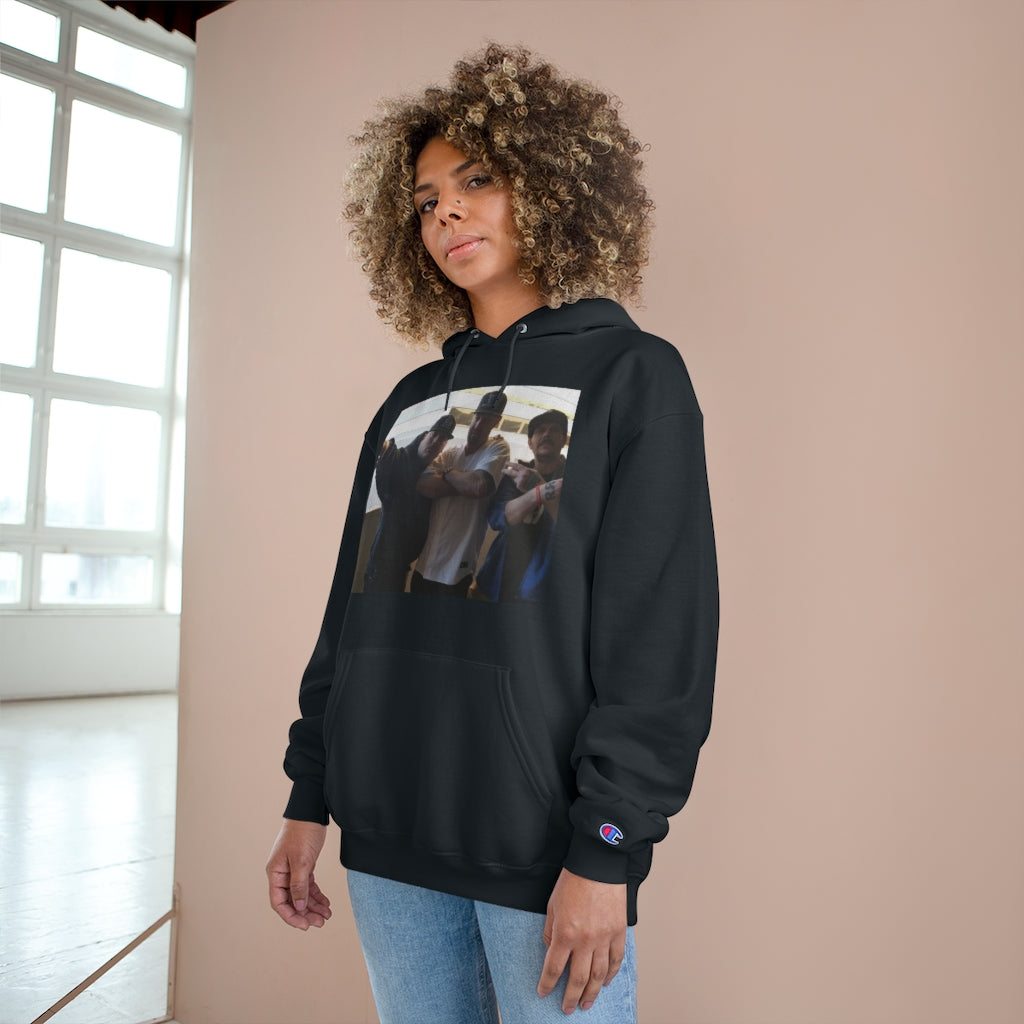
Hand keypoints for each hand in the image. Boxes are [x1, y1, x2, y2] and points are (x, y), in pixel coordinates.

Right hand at [265, 819, 331, 929]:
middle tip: (321, 922)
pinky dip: (317, 894)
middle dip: (306, 913)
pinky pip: (308, 885)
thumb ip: (299, 885)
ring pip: (302, 894)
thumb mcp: (301, 860)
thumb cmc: (302, 832)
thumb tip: (299, 908)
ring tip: (327, 915)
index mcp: (275, 873)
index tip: (305, 926)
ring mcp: (292, 869)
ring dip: (313, 906)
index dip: (291, 916)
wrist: (311, 810)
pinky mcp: (304, 865)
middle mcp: (281, 874)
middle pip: (292, 901)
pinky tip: (326, 902)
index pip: (279, 902)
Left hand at [503, 460, 541, 491]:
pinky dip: (520, 485)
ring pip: (514, 479)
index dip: (510, 464)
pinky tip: (525, 487)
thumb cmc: (539, 480)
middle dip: (505, 471)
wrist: (541, 489)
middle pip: (511, 472)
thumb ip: (526, 470)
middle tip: (502, 470)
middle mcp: (522, 474)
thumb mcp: (534, 472)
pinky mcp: (519, 486)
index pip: (516, 465)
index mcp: (526, 470)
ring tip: (523, 482)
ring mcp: (520, 481)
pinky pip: (517, 485)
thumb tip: (519, 468)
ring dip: (516, 480)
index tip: (506, 463)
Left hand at [538, 869, 626, 1013]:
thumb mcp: (552, 905)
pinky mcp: (618, 932)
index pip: (553, 968)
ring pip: (599, 975)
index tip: (543, 993)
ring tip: (587, 1003)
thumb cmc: (573, 880)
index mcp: (565, 933)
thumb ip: (551, 931)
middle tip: (567, 1009)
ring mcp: (604, 938)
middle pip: (577, 978)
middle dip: (570, 997)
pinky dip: (612, 973)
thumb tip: (552, 949)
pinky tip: (607, 982)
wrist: (597, 863)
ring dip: (592, 992)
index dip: (547, 983)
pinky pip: (616, 959)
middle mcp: (585, 940)